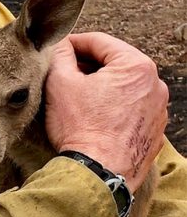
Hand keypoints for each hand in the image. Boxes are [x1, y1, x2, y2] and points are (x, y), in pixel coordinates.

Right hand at [45, 32, 167, 190]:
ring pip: (123, 85)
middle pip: (114, 63)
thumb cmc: (80, 128)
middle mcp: (155, 85)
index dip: (73, 43)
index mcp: (136, 66)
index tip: (57, 50)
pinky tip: (93, 116)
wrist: (98, 175)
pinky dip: (113, 106)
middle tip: (63, 74)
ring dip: (101, 86)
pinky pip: (131, 107)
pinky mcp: (154, 131)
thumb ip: (60, 54)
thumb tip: (61, 45)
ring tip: (76, 97)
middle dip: (88, 65)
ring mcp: (158, 109)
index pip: (99, 41)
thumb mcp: (60, 82)